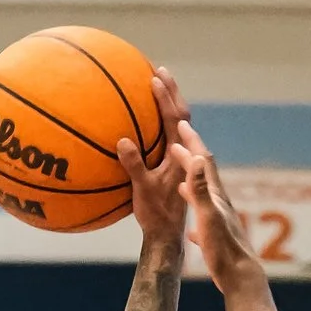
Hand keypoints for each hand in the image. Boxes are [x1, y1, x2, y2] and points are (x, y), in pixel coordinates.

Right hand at [121, 69, 191, 253]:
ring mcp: (182, 163)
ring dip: (167, 107)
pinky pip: (168, 140)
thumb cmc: (158, 218)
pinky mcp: (176, 170)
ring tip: (153, 90)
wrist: (170, 240)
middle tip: (158, 71)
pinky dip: (160, 125)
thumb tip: (123, 141)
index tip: (155, 79)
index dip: (167, 98)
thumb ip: (136, 166)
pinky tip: (144, 125)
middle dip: (171, 93)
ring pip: (178, 128)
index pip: (178, 120)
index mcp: (183, 157)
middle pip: (182, 117)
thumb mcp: (144, 192)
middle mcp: (186, 157)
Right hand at [175, 123, 264, 295]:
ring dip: (191, 183)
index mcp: (214, 196)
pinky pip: (203, 222)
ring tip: (180, 175)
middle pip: (203, 173)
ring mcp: (219, 221)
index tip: (180, 123)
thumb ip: (200, 189)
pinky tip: (189, 225)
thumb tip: (196, 159)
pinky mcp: (217, 239)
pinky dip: (195, 215)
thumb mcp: (207, 216)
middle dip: (189, 155)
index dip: (192, 141)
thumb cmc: (223, 249)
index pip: (202, 160)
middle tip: (176, 140)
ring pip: (203, 196)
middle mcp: (218, 204)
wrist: (240, 278)